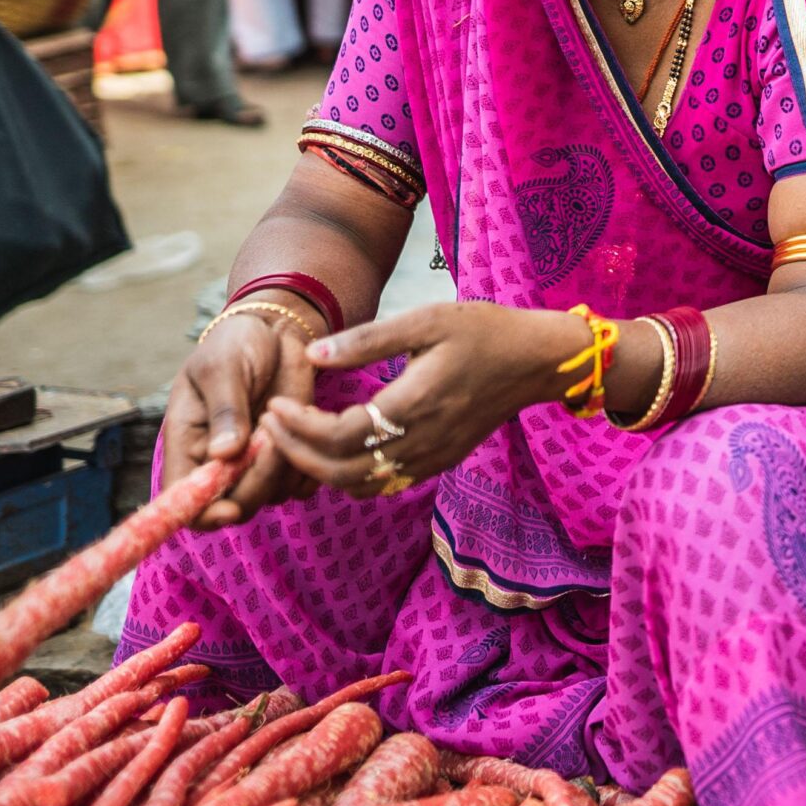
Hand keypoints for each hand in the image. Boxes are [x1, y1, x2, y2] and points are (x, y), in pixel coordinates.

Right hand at [160, 302, 320, 529]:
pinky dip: (309, 464)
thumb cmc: (236, 344)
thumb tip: (224, 454)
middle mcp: (219, 462)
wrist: (275, 331)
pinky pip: (302, 484)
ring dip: (285, 465)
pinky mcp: (288, 456)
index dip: (203, 514)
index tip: (230, 508)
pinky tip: (306, 423)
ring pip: (272, 495)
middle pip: (235, 505)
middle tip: (272, 436)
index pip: (183, 500)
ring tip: (284, 415)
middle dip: (258, 480)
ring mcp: (255, 463)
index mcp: (187, 444)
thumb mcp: (222, 367)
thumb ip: (224, 408)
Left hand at [262, 301, 585, 495]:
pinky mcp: (439, 461)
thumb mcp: (426, 320)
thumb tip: (313, 355)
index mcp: (417, 403)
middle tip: (269, 426)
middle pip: (343, 471)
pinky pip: (383, 483)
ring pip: (361, 485)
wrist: (536, 361)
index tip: (276, 406)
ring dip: (320, 470)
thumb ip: (368, 341)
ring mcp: (433, 457)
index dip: (300, 428)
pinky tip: (331, 449)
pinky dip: (348, 475)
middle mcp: (424, 440)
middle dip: (297, 453)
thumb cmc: (483, 331)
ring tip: (293, 439)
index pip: (342, 435)